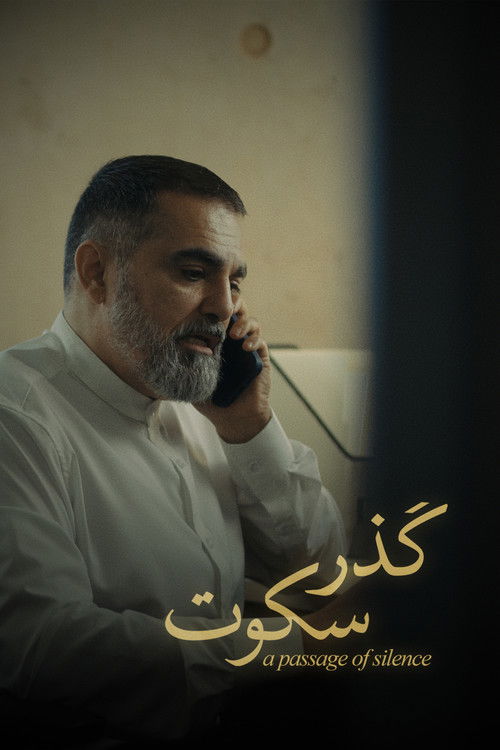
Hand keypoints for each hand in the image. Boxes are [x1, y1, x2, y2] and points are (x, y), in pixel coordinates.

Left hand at [193, 299, 271, 442]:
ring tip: (234, 334)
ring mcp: (248, 347)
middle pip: (237, 309)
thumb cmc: (212, 399)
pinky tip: (245, 348)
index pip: (216, 313)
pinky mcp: (260, 357)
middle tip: (226, 308)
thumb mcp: (192, 378)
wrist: (234, 417)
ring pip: (251, 321)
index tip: (204, 305)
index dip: (213, 304)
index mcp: (216, 340)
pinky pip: (260, 341)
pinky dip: (253, 340)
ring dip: (243, 323)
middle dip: (233, 303)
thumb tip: (161, 348)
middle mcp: (233, 340)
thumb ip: (182, 363)